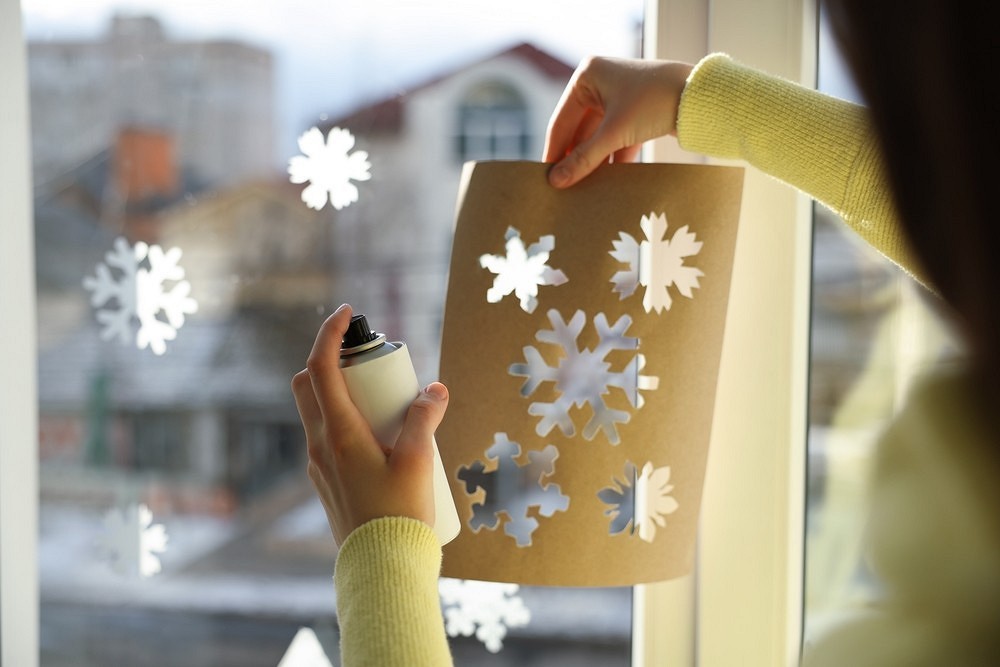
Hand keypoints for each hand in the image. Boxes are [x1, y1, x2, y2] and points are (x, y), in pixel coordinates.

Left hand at [291, 304, 449, 545]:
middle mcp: (320, 446)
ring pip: (315, 412)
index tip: (347, 313)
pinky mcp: (326, 483)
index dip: (330, 333)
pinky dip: (343, 420)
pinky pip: (326, 438)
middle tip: (368, 362)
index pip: (320, 368)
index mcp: (338, 433)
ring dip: (338, 392)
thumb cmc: (399, 515)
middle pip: (308, 385)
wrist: (381, 568)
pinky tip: (379, 436)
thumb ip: (424, 419)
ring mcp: (318, 466)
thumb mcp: (418, 461)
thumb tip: (435, 389)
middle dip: (330, 361)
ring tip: (381, 400)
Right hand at [543, 56, 693, 187]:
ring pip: (597, 136)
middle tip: (564, 187)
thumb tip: (557, 181)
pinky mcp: (634, 111)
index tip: (546, 179)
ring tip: (585, 189)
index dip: (554, 152)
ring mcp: (617, 97)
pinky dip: (612, 157)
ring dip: (593, 161)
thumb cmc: (655, 102)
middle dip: (575, 158)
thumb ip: (584, 159)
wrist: (701, 97)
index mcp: (587, 76)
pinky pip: (614, 138)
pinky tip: (608, 181)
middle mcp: (599, 82)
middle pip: (578, 130)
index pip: (561, 121)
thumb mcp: (615, 133)